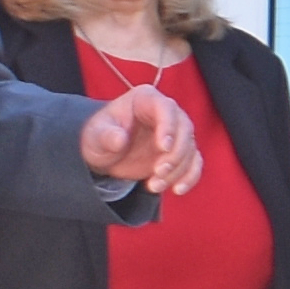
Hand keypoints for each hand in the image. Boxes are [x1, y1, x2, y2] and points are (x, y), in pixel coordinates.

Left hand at [80, 82, 198, 193]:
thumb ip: (106, 136)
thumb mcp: (95, 136)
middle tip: (158, 172)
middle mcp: (167, 112)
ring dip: (177, 170)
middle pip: (184, 129)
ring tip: (154, 185)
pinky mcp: (180, 152)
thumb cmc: (100, 137)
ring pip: (189, 149)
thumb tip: (120, 139)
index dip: (168, 127)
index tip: (163, 148)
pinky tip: (177, 190)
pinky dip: (189, 177)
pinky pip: (194, 163)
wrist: (105, 153)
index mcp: (145, 99)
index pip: (166, 108)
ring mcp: (176, 132)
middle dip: (175, 154)